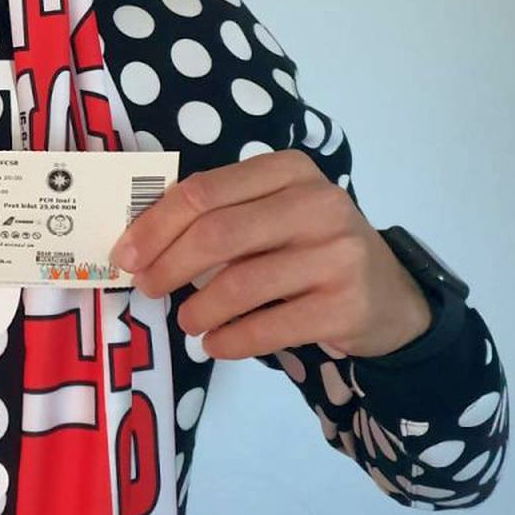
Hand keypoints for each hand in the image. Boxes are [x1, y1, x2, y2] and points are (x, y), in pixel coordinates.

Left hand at [109, 150, 431, 360]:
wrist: (389, 296)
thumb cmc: (310, 249)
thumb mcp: (273, 214)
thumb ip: (220, 215)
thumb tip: (139, 243)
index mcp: (288, 170)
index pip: (204, 191)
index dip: (155, 226)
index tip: (126, 255)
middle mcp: (317, 203)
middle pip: (217, 234)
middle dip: (168, 266)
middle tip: (147, 289)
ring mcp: (337, 254)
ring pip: (240, 284)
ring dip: (199, 310)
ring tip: (188, 323)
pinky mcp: (345, 304)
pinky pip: (268, 327)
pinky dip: (230, 340)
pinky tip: (215, 344)